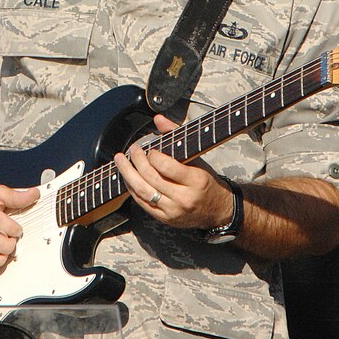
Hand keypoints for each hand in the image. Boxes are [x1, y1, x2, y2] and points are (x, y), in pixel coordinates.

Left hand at [114, 114, 232, 228]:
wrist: (217, 211)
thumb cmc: (206, 181)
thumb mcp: (197, 157)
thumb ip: (176, 135)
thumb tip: (158, 119)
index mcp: (196, 180)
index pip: (167, 167)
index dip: (153, 156)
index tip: (150, 149)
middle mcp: (184, 198)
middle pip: (152, 178)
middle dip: (137, 161)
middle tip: (132, 150)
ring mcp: (173, 210)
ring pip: (143, 191)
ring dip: (128, 174)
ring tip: (121, 161)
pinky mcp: (165, 219)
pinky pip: (143, 203)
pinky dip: (132, 189)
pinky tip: (127, 178)